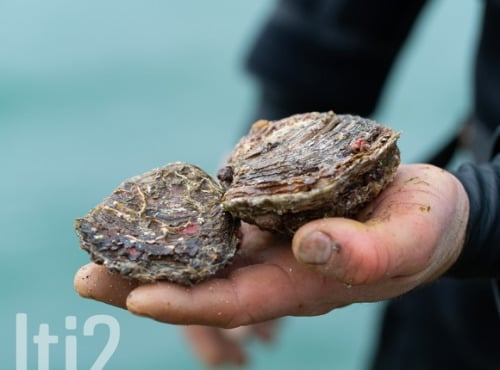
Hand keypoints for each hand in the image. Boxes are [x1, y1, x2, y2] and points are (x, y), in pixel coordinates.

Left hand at [74, 164, 468, 356]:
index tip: (137, 300)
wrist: (427, 204)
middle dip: (145, 278)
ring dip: (157, 236)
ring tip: (105, 231)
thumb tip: (307, 244)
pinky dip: (195, 196)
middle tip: (86, 277)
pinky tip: (161, 188)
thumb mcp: (410, 240)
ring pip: (205, 239)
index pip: (237, 301)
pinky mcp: (273, 200)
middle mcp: (277, 262)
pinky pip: (227, 199)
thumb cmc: (426, 228)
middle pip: (204, 276)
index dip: (188, 303)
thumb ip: (366, 253)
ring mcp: (271, 231)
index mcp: (305, 283)